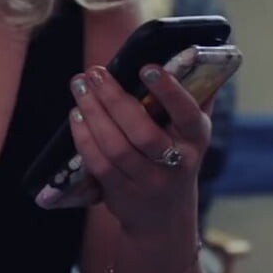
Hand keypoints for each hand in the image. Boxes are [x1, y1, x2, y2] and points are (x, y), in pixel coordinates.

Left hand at [68, 64, 210, 237]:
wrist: (165, 217)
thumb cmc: (176, 157)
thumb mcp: (191, 131)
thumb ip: (196, 96)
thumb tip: (194, 54)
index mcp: (195, 139)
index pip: (187, 114)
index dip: (169, 92)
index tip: (147, 68)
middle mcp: (176, 163)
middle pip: (142, 132)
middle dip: (114, 99)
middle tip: (95, 72)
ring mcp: (148, 182)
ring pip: (117, 147)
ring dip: (93, 114)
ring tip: (79, 87)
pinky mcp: (122, 194)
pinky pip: (99, 164)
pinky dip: (84, 137)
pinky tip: (76, 115)